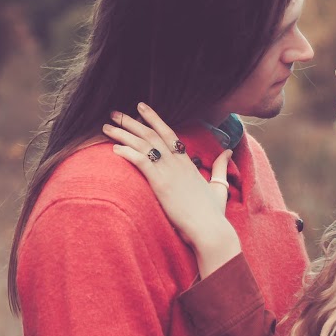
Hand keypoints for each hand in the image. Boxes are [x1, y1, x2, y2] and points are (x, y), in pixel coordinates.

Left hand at [104, 103, 239, 275]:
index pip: (168, 133)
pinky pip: (142, 162)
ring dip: (123, 134)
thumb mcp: (219, 185)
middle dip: (131, 122)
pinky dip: (128, 153)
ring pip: (143, 145)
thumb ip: (221, 166)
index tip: (140, 107)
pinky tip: (115, 149)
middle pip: (151, 135)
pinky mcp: (161, 184)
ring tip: (106, 127)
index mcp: (188, 162)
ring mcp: (169, 172)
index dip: (153, 118)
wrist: (210, 229)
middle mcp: (177, 163)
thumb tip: (229, 151)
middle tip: (114, 113)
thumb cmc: (213, 213)